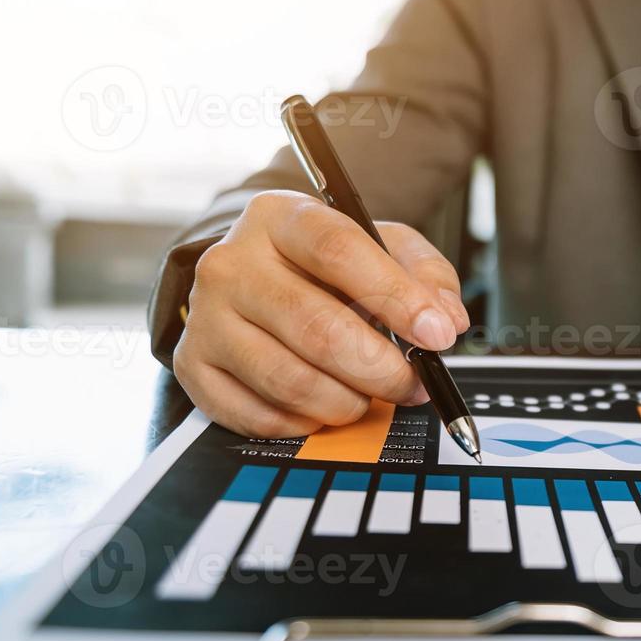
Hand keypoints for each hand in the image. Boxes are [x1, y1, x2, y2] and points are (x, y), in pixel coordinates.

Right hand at [173, 190, 469, 437]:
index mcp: (281, 218)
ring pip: (290, 379)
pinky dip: (306, 422)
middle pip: (316, 327)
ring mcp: (206, 318)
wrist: (249, 279)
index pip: (339, 252)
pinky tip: (326, 406)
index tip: (436, 335)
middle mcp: (232, 264)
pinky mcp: (194, 367)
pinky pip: (259, 415)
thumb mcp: (380, 247)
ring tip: (371, 396)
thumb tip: (446, 321)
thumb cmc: (322, 266)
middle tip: (415, 385)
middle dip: (381, 368)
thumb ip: (424, 274)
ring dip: (348, 401)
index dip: (396, 297)